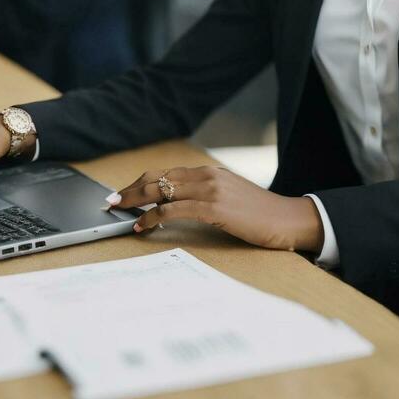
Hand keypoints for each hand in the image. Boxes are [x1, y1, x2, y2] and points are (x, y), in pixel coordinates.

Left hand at [112, 166, 323, 252]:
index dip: (140, 182)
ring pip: (161, 191)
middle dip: (130, 190)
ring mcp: (210, 190)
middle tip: (111, 201)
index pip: (165, 174)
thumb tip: (177, 205)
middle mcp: (207, 176)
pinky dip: (152, 217)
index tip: (123, 192)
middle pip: (157, 178)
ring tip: (119, 212)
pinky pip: (174, 210)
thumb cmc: (260, 215)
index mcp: (209, 172)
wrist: (288, 220)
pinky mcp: (214, 208)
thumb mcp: (229, 198)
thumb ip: (205, 196)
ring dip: (135, 202)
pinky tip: (142, 226)